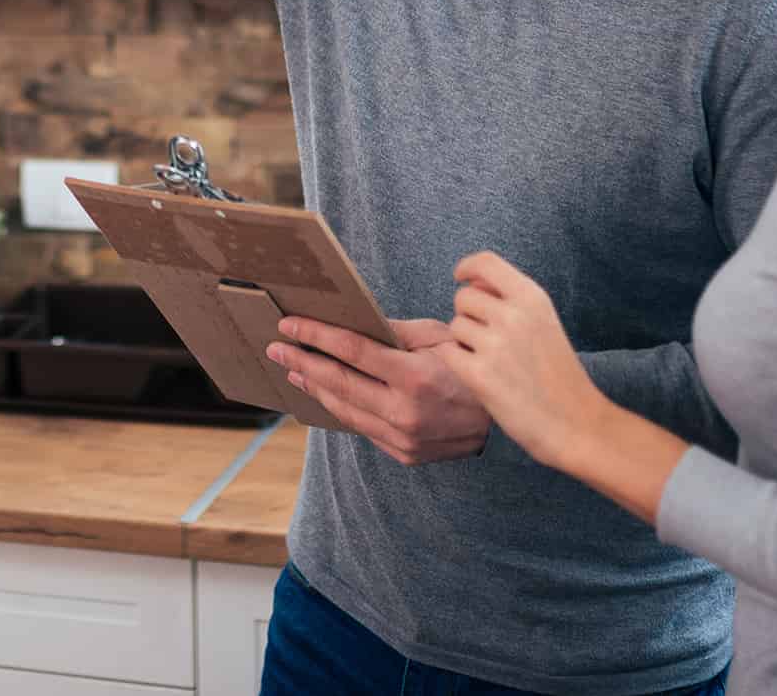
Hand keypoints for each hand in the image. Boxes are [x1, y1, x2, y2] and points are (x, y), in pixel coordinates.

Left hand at [267, 317, 488, 464]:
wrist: (500, 423)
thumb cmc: (470, 368)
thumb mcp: (440, 338)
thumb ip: (396, 332)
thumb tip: (353, 323)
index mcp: (415, 377)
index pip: (352, 352)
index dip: (316, 336)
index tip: (289, 324)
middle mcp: (405, 412)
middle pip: (338, 383)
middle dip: (302, 362)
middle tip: (275, 348)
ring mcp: (402, 438)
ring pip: (344, 410)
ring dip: (314, 388)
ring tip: (293, 370)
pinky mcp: (402, 453)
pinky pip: (362, 427)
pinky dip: (339, 408)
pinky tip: (324, 393)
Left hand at [439, 252, 610, 471]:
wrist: (577, 424)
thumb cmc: (560, 375)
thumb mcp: (545, 323)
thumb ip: (511, 301)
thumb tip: (471, 284)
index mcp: (532, 298)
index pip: (485, 263)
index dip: (467, 268)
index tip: (460, 277)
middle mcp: (513, 315)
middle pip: (463, 297)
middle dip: (468, 315)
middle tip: (488, 340)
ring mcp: (495, 345)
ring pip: (455, 326)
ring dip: (465, 342)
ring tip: (492, 362)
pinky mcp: (479, 375)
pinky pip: (448, 353)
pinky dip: (458, 363)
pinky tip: (481, 375)